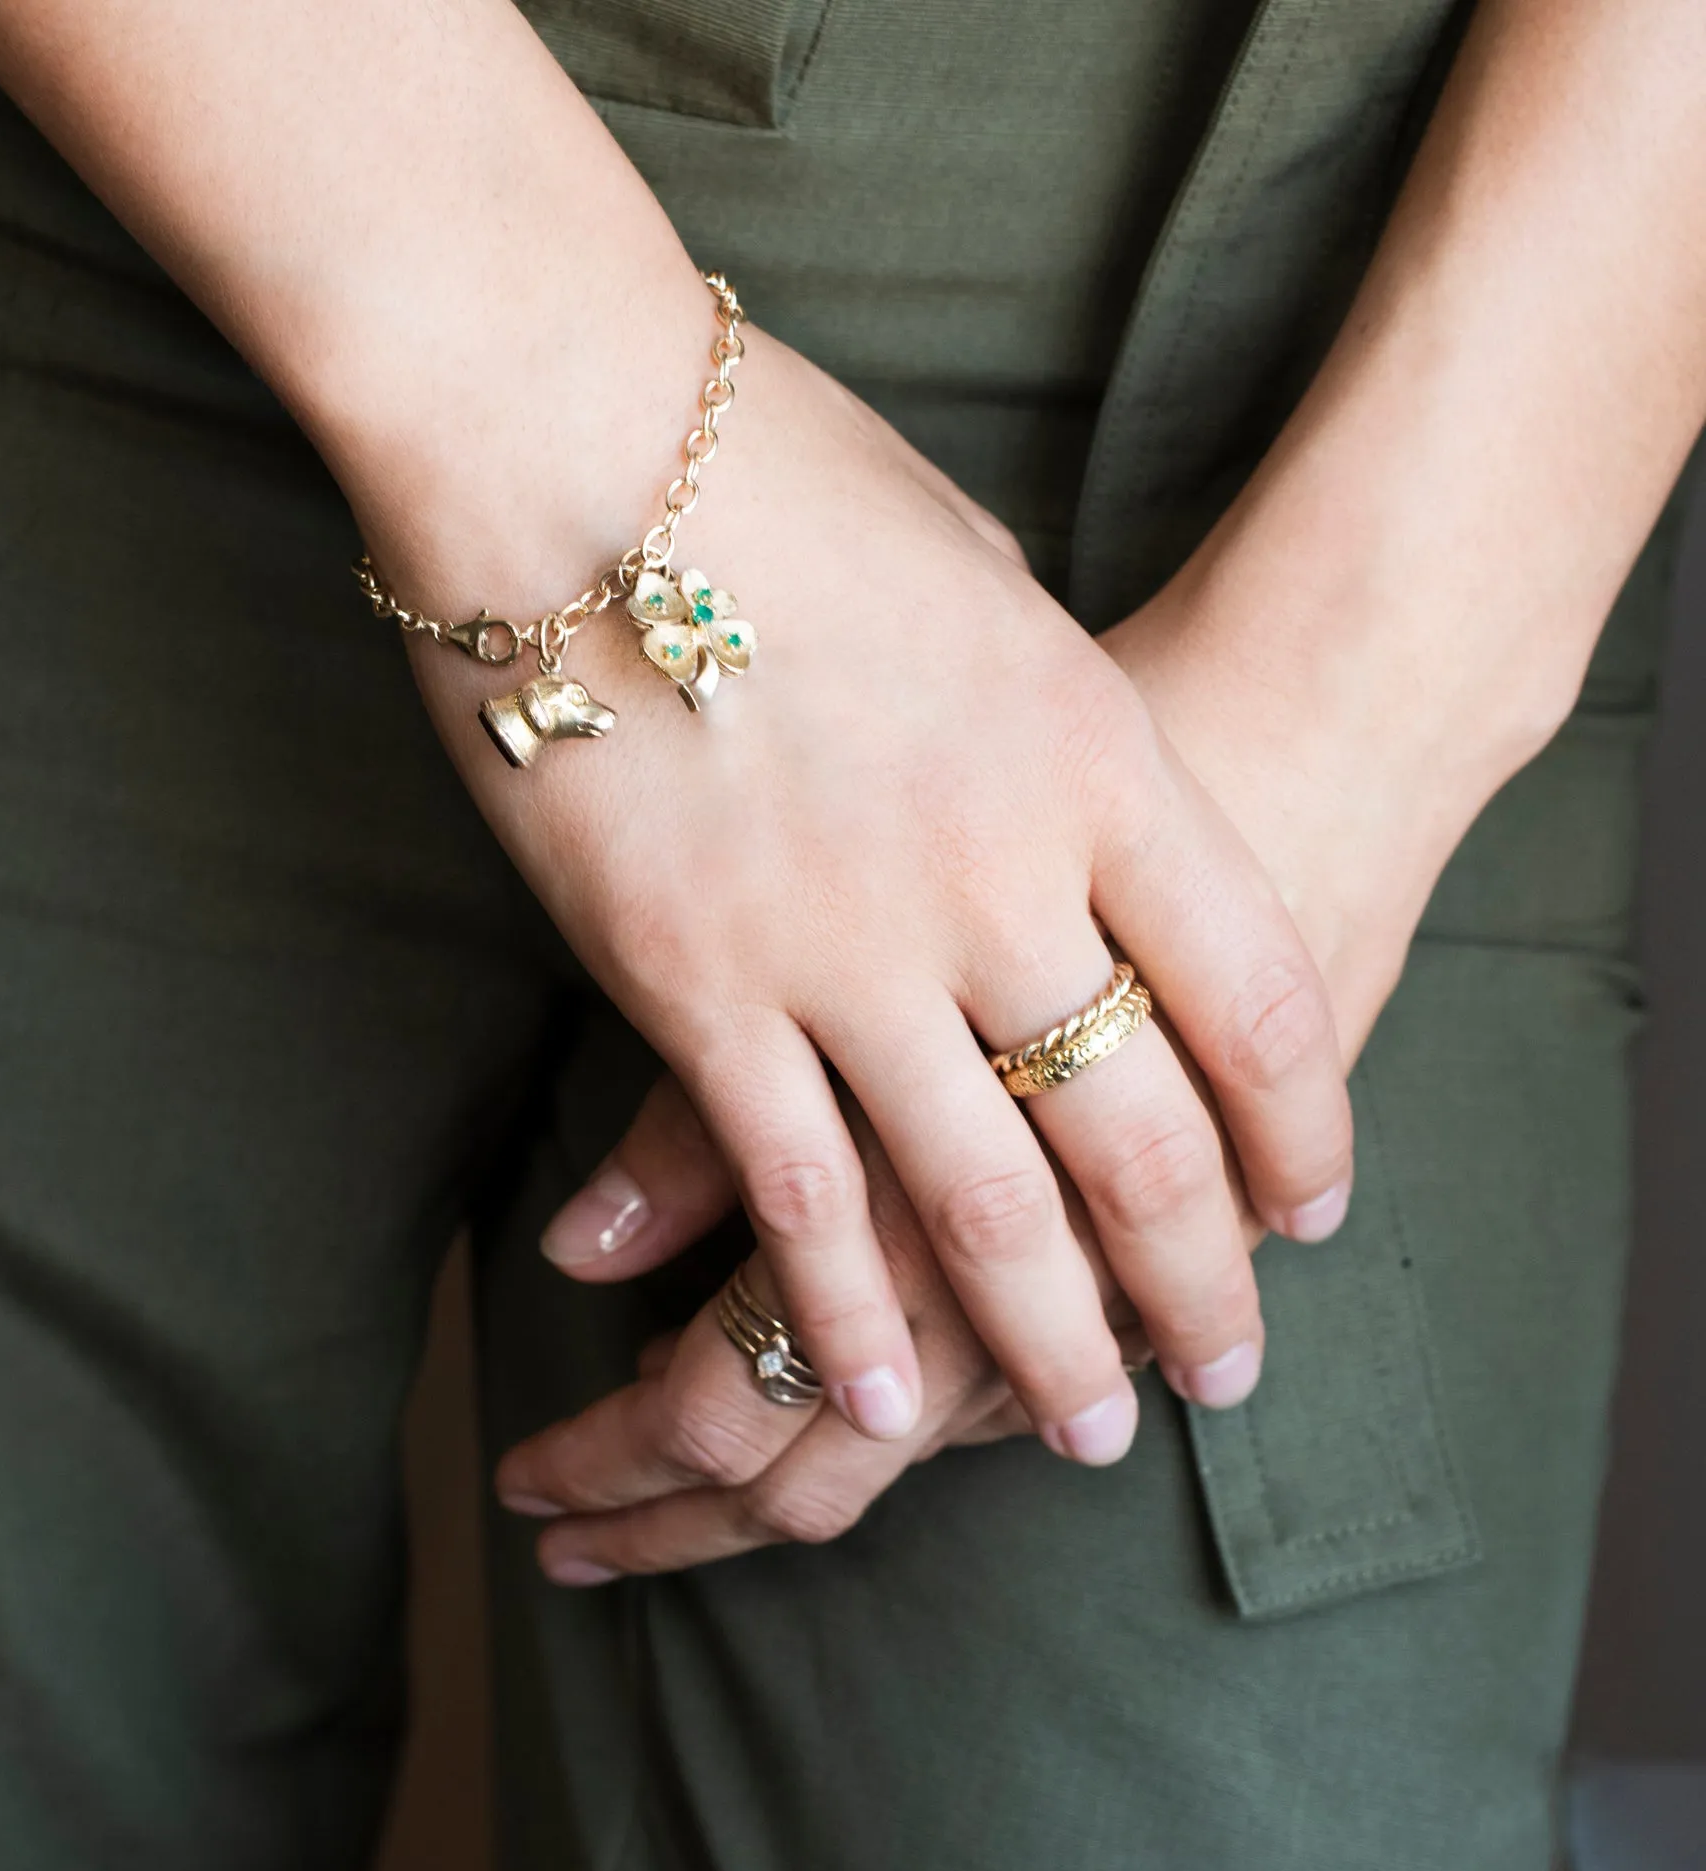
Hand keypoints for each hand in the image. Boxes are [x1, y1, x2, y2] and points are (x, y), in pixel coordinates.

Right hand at [419, 327, 1353, 1458]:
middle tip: (1223, 1368)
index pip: (1252, 990)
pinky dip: (839, 1305)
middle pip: (1141, 1128)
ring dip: (1042, 1332)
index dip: (1302, 1122)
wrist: (570, 432)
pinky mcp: (693, 983)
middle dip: (1198, 1276)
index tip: (1313, 1203)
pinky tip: (872, 1395)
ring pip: (981, 1195)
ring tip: (1081, 1425)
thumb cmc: (778, 470)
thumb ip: (1041, 717)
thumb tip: (1059, 795)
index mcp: (1094, 752)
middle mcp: (997, 871)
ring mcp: (845, 941)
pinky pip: (792, 1185)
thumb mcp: (981, 571)